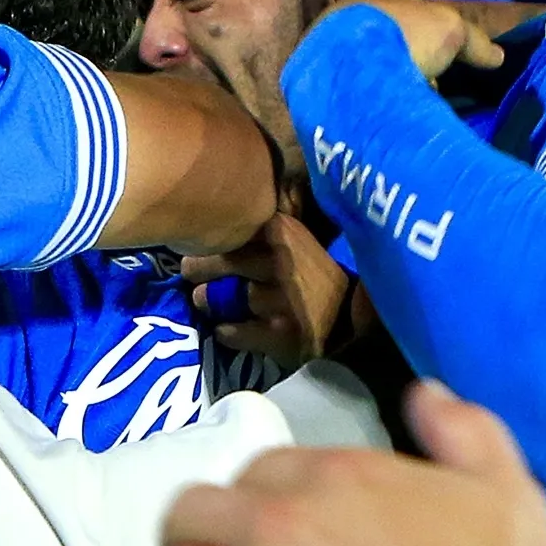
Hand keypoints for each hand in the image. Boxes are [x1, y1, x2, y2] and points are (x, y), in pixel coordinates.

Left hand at [191, 211, 352, 363]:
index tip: (196, 239)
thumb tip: (219, 213)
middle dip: (197, 269)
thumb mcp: (297, 240)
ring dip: (208, 302)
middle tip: (192, 274)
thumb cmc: (319, 277)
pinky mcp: (277, 332)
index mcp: (280, 230)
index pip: (227, 226)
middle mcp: (277, 260)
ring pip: (216, 298)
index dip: (206, 235)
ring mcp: (276, 297)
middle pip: (215, 261)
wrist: (354, 322)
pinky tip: (230, 329)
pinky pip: (230, 331)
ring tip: (208, 302)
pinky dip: (226, 332)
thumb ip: (264, 227)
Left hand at [326, 0, 502, 83]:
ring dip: (387, 76)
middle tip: (426, 76)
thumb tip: (498, 56)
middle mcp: (345, 9)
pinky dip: (369, 95)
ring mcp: (326, 43)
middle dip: (406, 52)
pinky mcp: (317, 77)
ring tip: (409, 96)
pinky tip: (385, 108)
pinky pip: (351, 85)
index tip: (439, 46)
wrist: (351, 70)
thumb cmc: (403, 32)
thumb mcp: (451, 30)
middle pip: (384, 31)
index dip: (424, 21)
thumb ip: (473, 41)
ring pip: (366, 59)